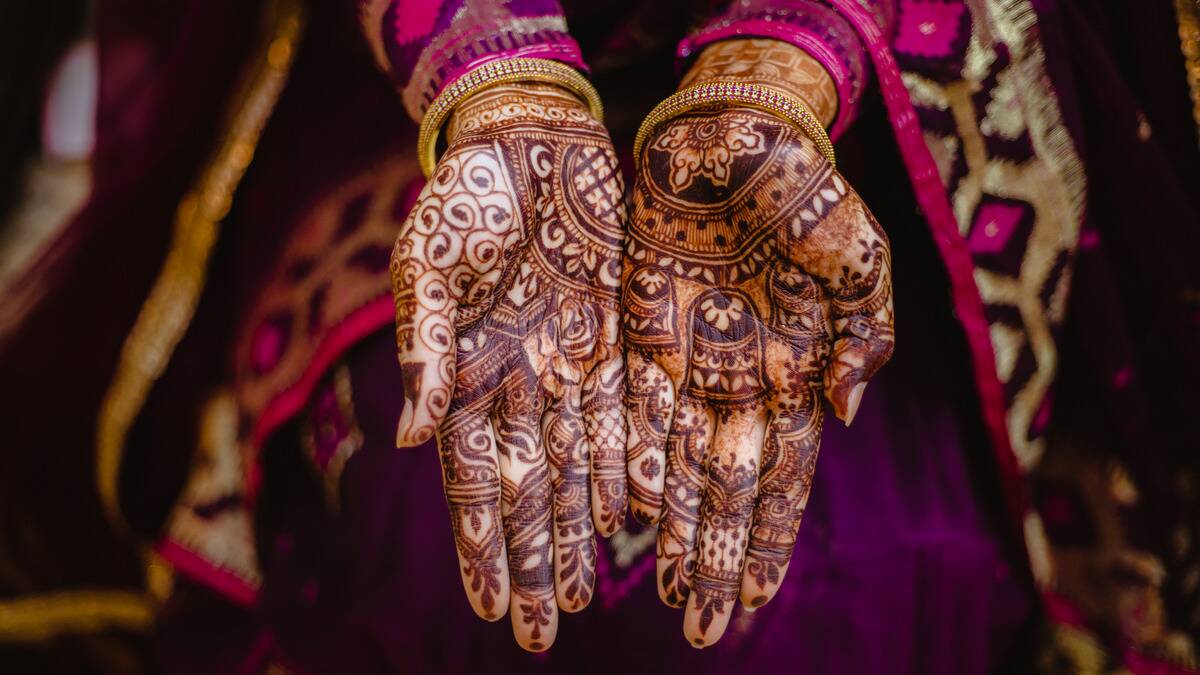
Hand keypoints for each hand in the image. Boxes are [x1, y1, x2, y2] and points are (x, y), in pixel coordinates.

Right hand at [391, 83, 627, 650]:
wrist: (533, 140)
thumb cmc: (468, 195)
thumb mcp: (429, 262)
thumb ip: (424, 345)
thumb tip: (412, 434)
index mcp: (467, 373)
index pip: (473, 480)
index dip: (484, 548)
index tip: (495, 609)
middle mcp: (520, 384)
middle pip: (529, 493)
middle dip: (537, 564)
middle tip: (546, 634)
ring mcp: (570, 367)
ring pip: (578, 470)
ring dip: (579, 536)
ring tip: (586, 597)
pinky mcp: (616, 341)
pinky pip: (626, 419)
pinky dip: (629, 469)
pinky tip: (635, 520)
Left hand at [622, 104, 893, 644]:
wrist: (732, 129)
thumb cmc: (805, 186)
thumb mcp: (858, 253)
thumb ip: (864, 333)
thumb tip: (840, 414)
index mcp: (797, 371)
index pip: (783, 477)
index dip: (766, 540)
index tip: (750, 604)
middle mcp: (739, 381)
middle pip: (725, 488)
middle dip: (713, 559)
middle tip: (697, 630)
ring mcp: (687, 361)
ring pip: (674, 462)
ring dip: (669, 531)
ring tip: (657, 592)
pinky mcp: (637, 333)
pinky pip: (628, 410)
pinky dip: (625, 461)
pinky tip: (616, 516)